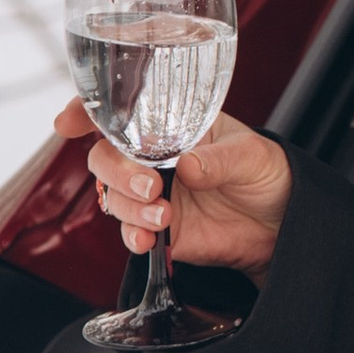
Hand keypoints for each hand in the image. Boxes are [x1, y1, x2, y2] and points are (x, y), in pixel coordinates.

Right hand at [59, 100, 293, 277]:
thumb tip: (189, 164)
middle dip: (116, 170)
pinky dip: (132, 235)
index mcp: (174, 126)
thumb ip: (219, 159)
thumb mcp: (252, 156)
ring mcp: (155, 195)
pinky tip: (146, 239)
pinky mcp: (160, 230)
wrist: (283, 223)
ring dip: (129, 206)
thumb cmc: (268, 174)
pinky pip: (130, 232)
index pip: (121, 113)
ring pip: (113, 196)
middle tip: (151, 185)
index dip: (88, 113)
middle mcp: (155, 159)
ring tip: (164, 215)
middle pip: (105, 157)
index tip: (69, 121)